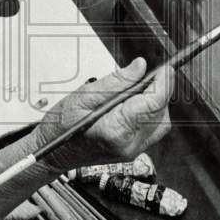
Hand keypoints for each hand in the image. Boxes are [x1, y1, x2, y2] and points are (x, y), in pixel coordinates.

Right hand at [33, 57, 173, 173]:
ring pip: (161, 121)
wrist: (54, 152)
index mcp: (116, 130)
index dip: (163, 82)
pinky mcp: (134, 151)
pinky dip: (151, 112)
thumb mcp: (84, 95)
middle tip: (150, 73)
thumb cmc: (62, 126)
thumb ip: (116, 81)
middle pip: (160, 112)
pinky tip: (136, 103)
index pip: (153, 104)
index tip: (165, 68)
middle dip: (160, 90)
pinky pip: (153, 129)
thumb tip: (140, 67)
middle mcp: (129, 144)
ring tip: (139, 88)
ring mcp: (133, 151)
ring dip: (156, 101)